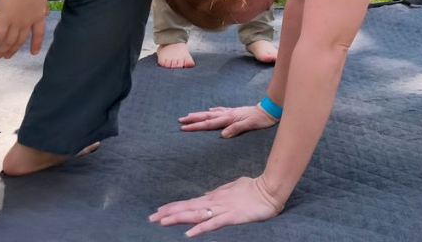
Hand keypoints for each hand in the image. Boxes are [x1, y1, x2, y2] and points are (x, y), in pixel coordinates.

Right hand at [0, 0, 47, 58]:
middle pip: (20, 40)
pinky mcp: (3, 20)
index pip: (38, 34)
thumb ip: (42, 7)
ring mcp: (15, 23)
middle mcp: (27, 23)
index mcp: (38, 16)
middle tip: (8, 56)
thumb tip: (46, 12)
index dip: (36, 44)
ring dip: (3, 50)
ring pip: (9, 41)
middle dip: (14, 49)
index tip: (34, 53)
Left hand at [149, 176, 283, 235]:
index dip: (174, 206)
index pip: (190, 202)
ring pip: (196, 214)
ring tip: (162, 222)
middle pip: (188, 208)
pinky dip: (200, 228)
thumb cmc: (254, 188)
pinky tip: (188, 233)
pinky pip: (213, 224)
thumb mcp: (232, 188)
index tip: (159, 210)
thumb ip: (218, 193)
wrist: (270, 189)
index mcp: (215, 197)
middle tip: (151, 218)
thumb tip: (206, 196)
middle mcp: (215, 202)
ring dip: (179, 218)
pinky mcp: (231, 216)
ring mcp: (222, 209)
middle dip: (169, 213)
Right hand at [178, 104, 277, 137]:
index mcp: (229, 118)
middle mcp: (227, 114)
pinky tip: (210, 111)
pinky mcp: (235, 112)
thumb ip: (236, 129)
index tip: (184, 128)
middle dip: (193, 119)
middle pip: (206, 117)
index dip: (196, 126)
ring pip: (211, 113)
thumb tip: (223, 135)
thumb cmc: (260, 119)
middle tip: (180, 120)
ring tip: (189, 115)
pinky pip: (220, 111)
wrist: (269, 110)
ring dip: (200, 114)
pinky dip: (213, 111)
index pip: (209, 123)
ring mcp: (230, 112)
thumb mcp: (249, 125)